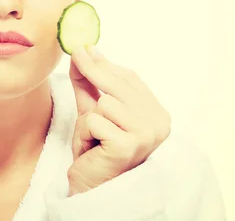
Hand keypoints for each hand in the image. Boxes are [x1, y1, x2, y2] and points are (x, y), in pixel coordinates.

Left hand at [67, 45, 170, 195]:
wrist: (91, 185)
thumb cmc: (96, 149)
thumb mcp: (92, 109)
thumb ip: (90, 82)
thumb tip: (86, 50)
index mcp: (156, 113)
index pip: (130, 78)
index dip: (105, 63)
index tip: (86, 48)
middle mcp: (158, 123)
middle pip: (119, 84)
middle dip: (93, 71)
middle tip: (76, 55)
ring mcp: (146, 134)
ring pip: (104, 102)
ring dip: (89, 118)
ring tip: (94, 136)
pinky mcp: (128, 145)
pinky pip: (95, 120)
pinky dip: (85, 132)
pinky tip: (92, 147)